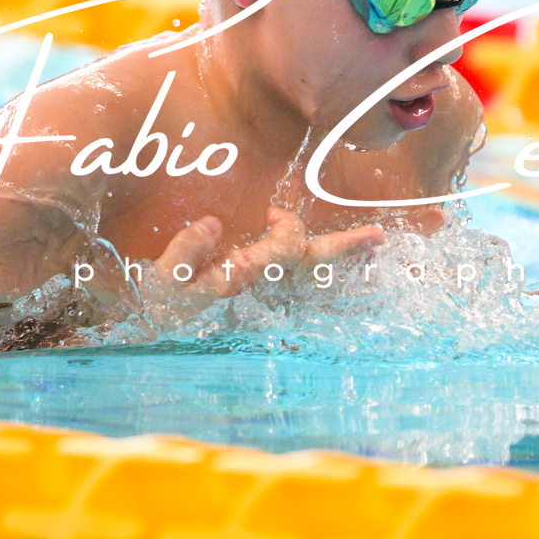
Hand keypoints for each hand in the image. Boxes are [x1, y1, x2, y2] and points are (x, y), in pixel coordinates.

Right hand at [152, 207, 386, 309]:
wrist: (159, 325)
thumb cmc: (160, 299)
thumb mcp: (164, 279)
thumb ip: (185, 251)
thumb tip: (213, 224)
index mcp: (243, 275)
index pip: (284, 251)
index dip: (288, 228)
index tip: (272, 213)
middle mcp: (263, 283)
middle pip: (313, 264)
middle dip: (344, 248)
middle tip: (379, 237)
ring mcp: (267, 287)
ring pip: (314, 272)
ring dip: (344, 257)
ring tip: (373, 243)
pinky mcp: (265, 287)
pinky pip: (304, 276)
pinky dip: (327, 267)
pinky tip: (344, 260)